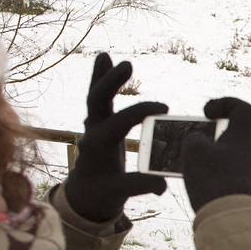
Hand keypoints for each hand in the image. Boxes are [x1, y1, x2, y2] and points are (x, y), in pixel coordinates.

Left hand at [63, 53, 167, 222]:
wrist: (85, 193)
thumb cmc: (103, 192)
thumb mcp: (121, 192)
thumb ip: (140, 186)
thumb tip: (162, 184)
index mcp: (100, 147)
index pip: (119, 123)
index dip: (140, 112)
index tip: (165, 109)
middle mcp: (93, 131)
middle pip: (97, 102)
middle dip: (110, 83)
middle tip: (127, 65)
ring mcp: (93, 125)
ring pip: (94, 96)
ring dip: (102, 75)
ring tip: (107, 56)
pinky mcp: (97, 121)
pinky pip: (98, 96)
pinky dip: (100, 77)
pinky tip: (105, 58)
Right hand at [181, 97, 250, 210]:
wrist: (230, 219)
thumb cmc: (213, 180)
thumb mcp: (193, 151)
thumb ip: (194, 138)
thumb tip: (198, 141)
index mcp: (243, 139)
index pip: (244, 109)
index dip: (226, 103)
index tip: (207, 113)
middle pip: (239, 137)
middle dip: (218, 137)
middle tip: (200, 143)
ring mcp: (250, 176)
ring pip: (233, 159)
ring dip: (214, 159)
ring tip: (192, 166)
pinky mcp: (245, 194)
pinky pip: (231, 178)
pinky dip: (216, 177)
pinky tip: (197, 184)